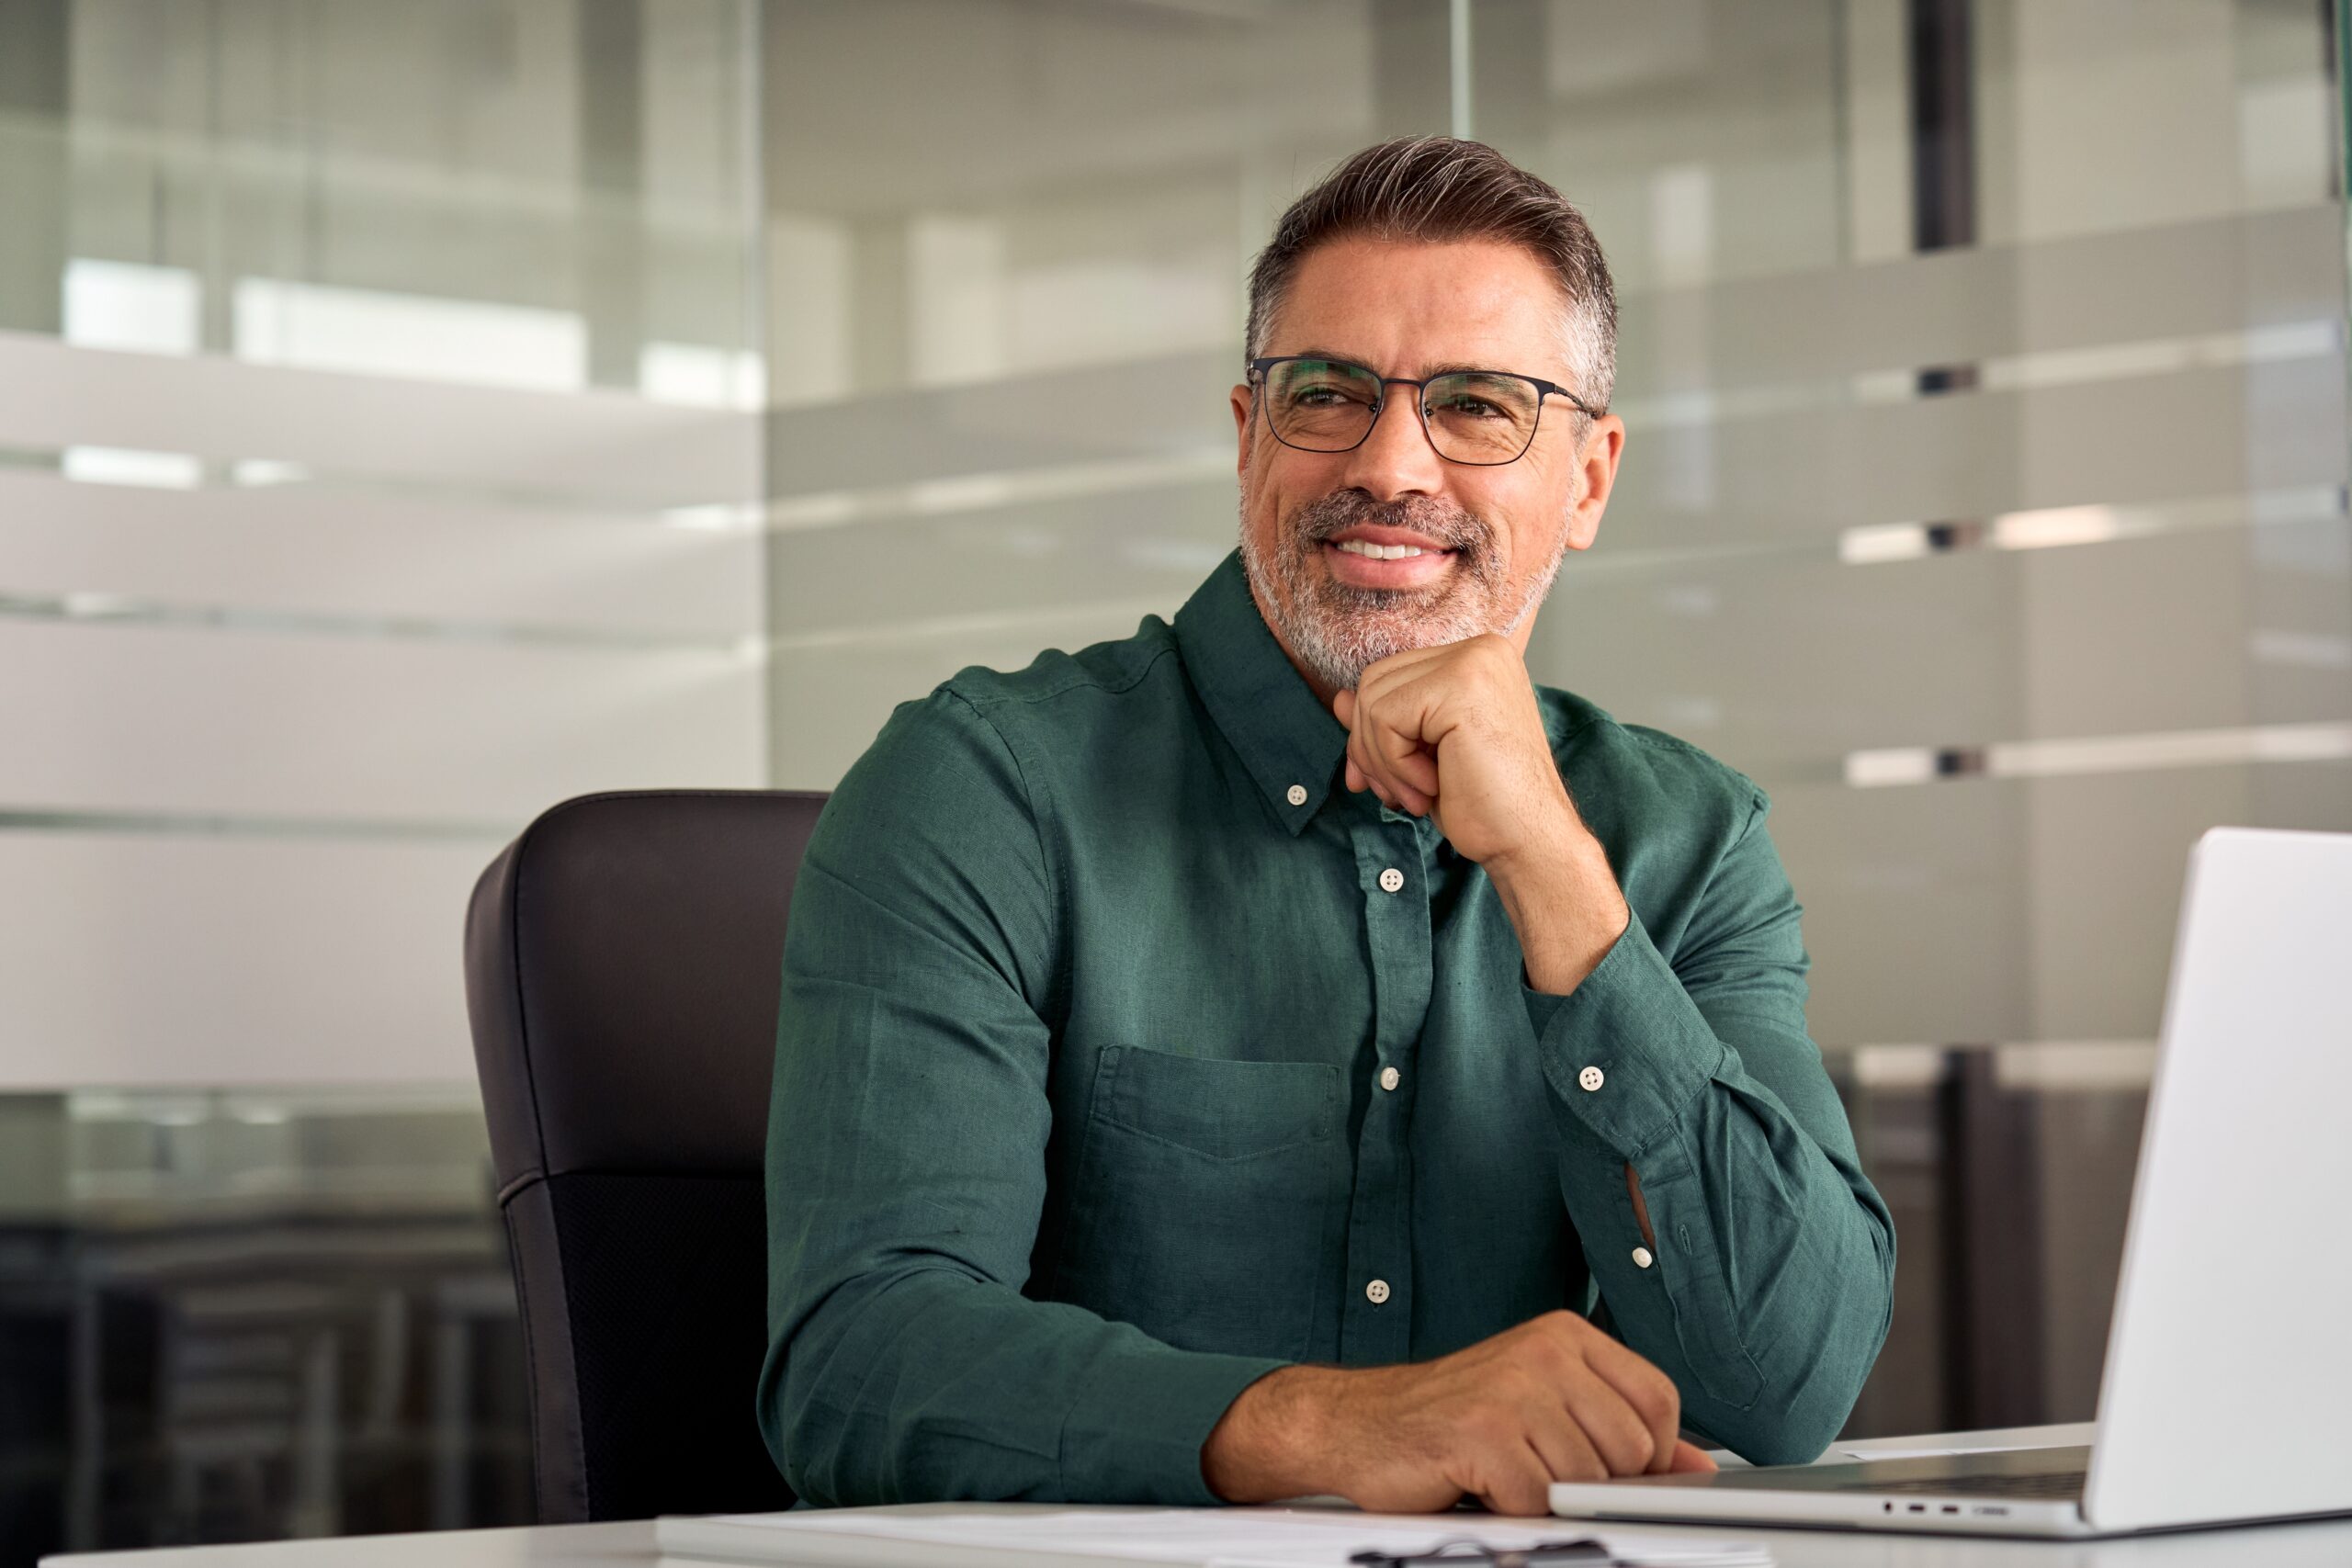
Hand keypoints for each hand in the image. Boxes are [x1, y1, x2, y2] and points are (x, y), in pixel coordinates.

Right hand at [1201, 1310, 1717, 1514]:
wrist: (1353, 1425)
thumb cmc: (1448, 1422)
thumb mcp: (1543, 1412)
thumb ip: (1619, 1431)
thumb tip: (1699, 1467)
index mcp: (1565, 1336)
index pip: (1660, 1403)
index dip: (1645, 1455)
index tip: (1603, 1469)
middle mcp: (1544, 1350)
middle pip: (1632, 1450)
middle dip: (1591, 1482)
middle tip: (1533, 1470)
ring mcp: (1514, 1387)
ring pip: (1587, 1480)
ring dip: (1545, 1498)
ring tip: (1500, 1474)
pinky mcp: (1483, 1431)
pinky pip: (1537, 1501)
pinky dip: (1509, 1511)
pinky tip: (1477, 1485)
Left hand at [1331, 635, 1575, 874]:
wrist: (1530, 840)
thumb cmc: (1483, 803)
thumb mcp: (1420, 756)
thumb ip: (1383, 720)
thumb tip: (1339, 698)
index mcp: (1478, 658)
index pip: (1390, 677)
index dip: (1370, 733)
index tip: (1377, 781)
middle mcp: (1480, 649)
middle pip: (1374, 682)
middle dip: (1367, 746)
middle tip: (1393, 795)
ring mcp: (1473, 662)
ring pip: (1373, 699)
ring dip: (1382, 761)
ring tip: (1416, 795)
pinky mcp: (1461, 685)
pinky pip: (1385, 718)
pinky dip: (1394, 764)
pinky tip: (1430, 787)